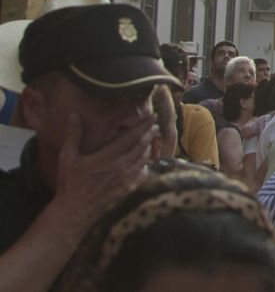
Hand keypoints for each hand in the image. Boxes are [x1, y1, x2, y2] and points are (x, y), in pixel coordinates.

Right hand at [52, 113, 154, 229]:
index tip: (153, 116)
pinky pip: (143, 173)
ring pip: (144, 159)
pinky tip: (145, 162)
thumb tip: (74, 114)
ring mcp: (126, 179)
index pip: (131, 136)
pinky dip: (146, 164)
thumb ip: (73, 135)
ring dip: (149, 148)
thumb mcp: (67, 157)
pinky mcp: (128, 189)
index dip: (144, 125)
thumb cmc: (70, 183)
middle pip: (142, 146)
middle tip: (155, 125)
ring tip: (151, 140)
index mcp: (108, 156)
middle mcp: (121, 166)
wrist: (75, 211)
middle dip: (150, 134)